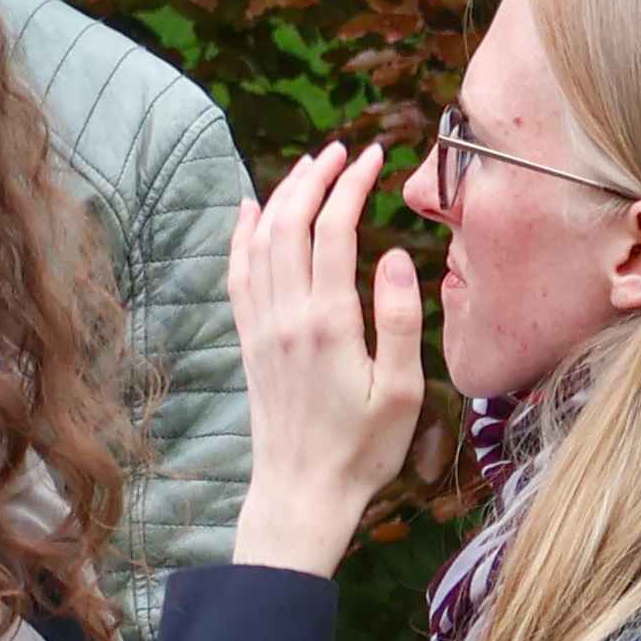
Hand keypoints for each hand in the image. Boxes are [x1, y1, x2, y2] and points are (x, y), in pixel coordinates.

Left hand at [226, 140, 427, 579]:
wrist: (301, 492)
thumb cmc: (362, 448)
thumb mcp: (400, 390)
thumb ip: (402, 320)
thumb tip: (399, 254)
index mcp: (328, 323)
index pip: (334, 231)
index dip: (351, 186)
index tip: (375, 156)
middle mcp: (286, 317)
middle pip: (291, 224)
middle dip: (315, 178)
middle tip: (343, 149)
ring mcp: (261, 328)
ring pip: (260, 242)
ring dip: (282, 197)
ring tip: (309, 167)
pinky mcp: (249, 342)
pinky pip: (237, 273)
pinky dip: (242, 234)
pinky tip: (250, 210)